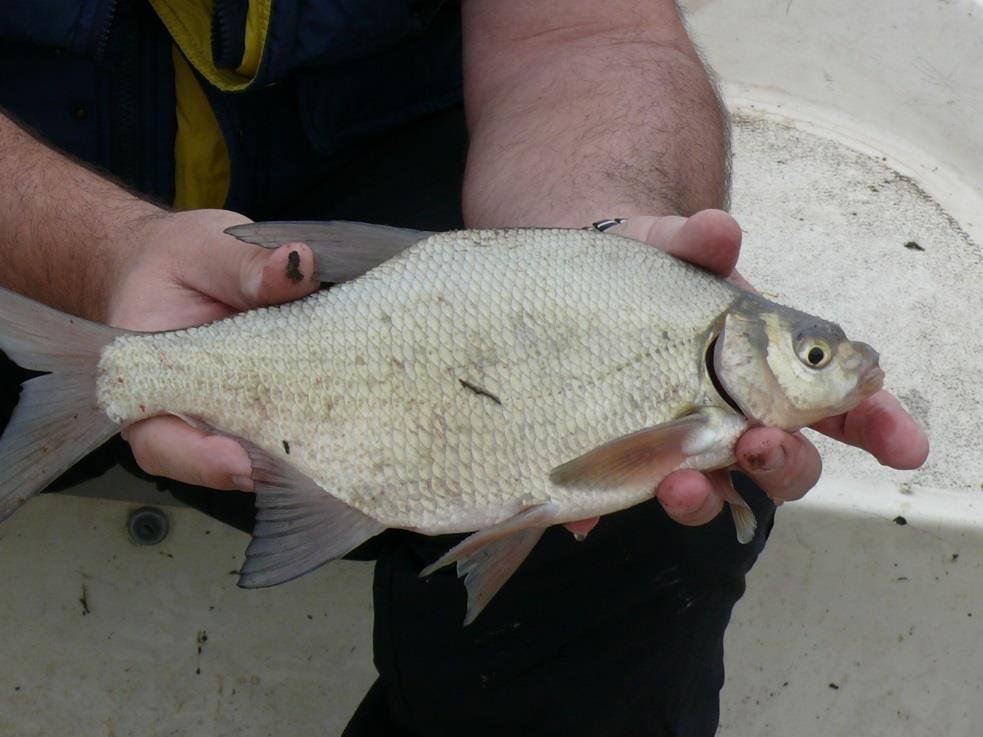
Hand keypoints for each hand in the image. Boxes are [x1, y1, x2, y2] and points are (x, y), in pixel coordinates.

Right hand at [108, 209, 318, 490]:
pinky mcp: (275, 406)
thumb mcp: (205, 250)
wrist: (185, 263)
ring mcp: (237, 417)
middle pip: (224, 463)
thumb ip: (243, 263)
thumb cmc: (183, 260)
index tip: (242, 461)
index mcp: (149, 386)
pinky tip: (358, 411)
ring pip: (268, 452)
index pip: (162, 445)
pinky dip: (324, 422)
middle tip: (311, 463)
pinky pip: (298, 426)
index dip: (201, 462)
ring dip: (304, 449)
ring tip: (345, 437)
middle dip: (269, 465)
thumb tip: (298, 265)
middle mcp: (192, 415)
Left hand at [565, 209, 928, 536]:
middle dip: (784, 463)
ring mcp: (692, 444)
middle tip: (758, 444)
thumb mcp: (674, 250)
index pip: (843, 405)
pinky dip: (624, 504)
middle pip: (789, 462)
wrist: (585, 291)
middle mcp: (743, 416)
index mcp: (776, 369)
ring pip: (721, 492)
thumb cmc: (655, 274)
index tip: (904, 446)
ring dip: (707, 498)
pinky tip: (600, 509)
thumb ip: (699, 241)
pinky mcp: (639, 458)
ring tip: (680, 485)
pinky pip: (643, 493)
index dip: (879, 426)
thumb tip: (718, 231)